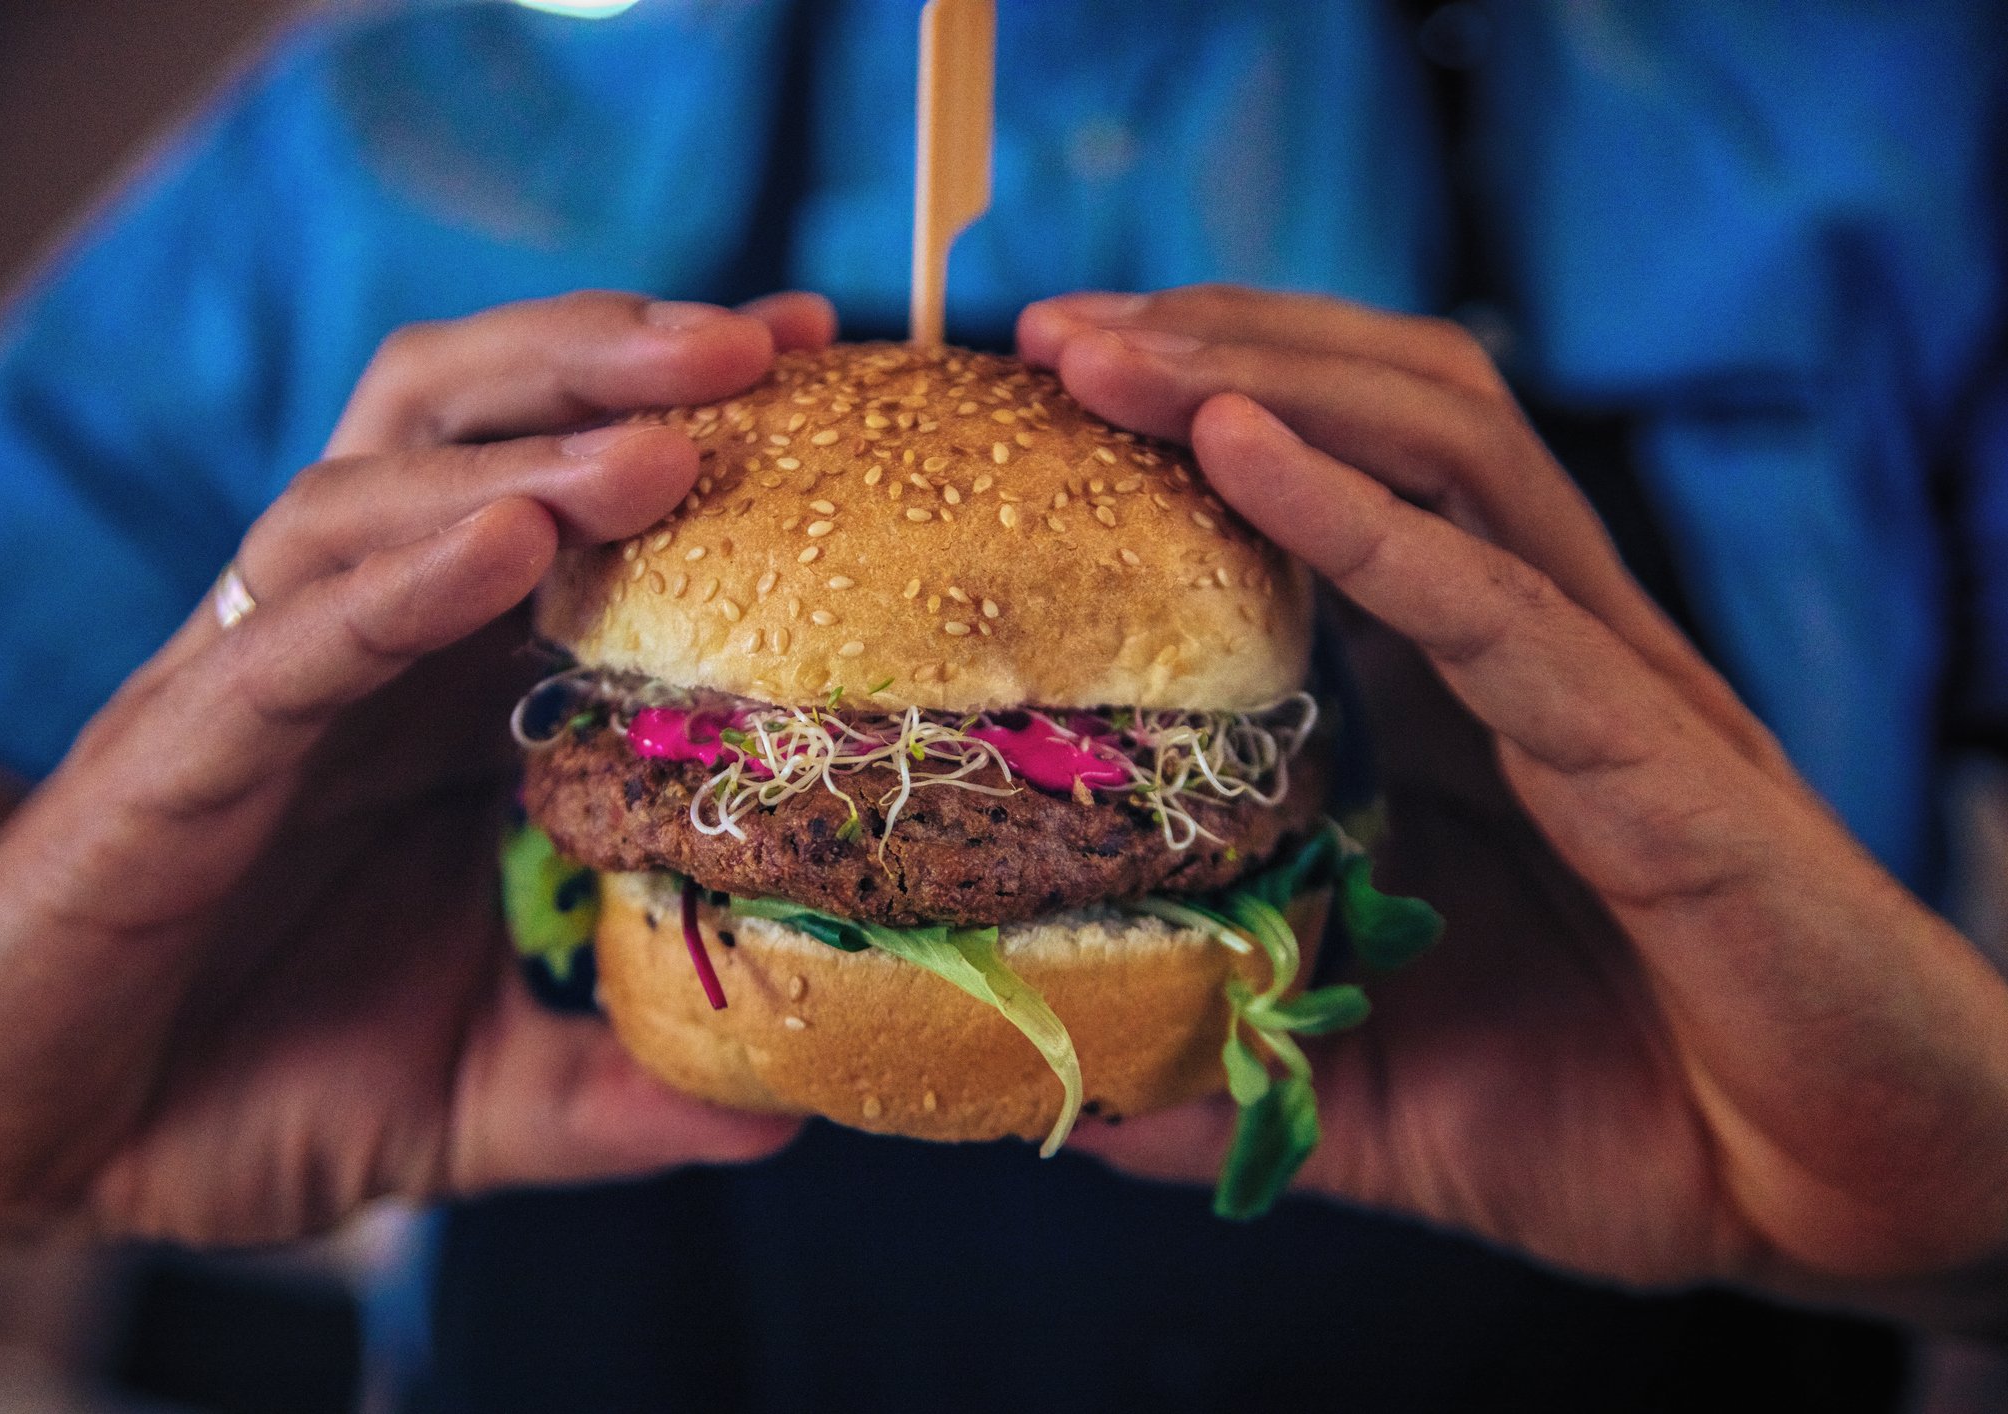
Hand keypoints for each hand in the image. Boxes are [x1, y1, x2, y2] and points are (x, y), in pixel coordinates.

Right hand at [0, 290, 835, 1263]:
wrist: (25, 1146)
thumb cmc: (236, 1089)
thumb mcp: (475, 1095)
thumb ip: (612, 1091)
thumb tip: (780, 1112)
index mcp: (432, 691)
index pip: (559, 502)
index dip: (678, 420)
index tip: (817, 364)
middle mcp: (351, 648)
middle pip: (467, 427)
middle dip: (609, 361)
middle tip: (767, 341)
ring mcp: (255, 683)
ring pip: (374, 492)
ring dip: (526, 449)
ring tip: (667, 439)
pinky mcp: (173, 754)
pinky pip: (291, 641)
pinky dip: (399, 583)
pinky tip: (505, 542)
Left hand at [1020, 286, 2007, 1326]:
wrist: (1838, 1203)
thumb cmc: (1619, 1129)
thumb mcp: (1370, 1093)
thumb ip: (1230, 1068)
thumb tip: (1068, 1096)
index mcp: (1463, 694)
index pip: (1331, 481)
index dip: (1189, 414)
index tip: (1035, 394)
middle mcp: (1533, 646)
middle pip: (1378, 410)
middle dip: (1211, 344)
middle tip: (1048, 330)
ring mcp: (1603, 680)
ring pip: (1444, 448)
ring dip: (1265, 379)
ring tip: (1111, 356)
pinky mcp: (1658, 753)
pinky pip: (1498, 601)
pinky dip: (1363, 517)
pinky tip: (1241, 451)